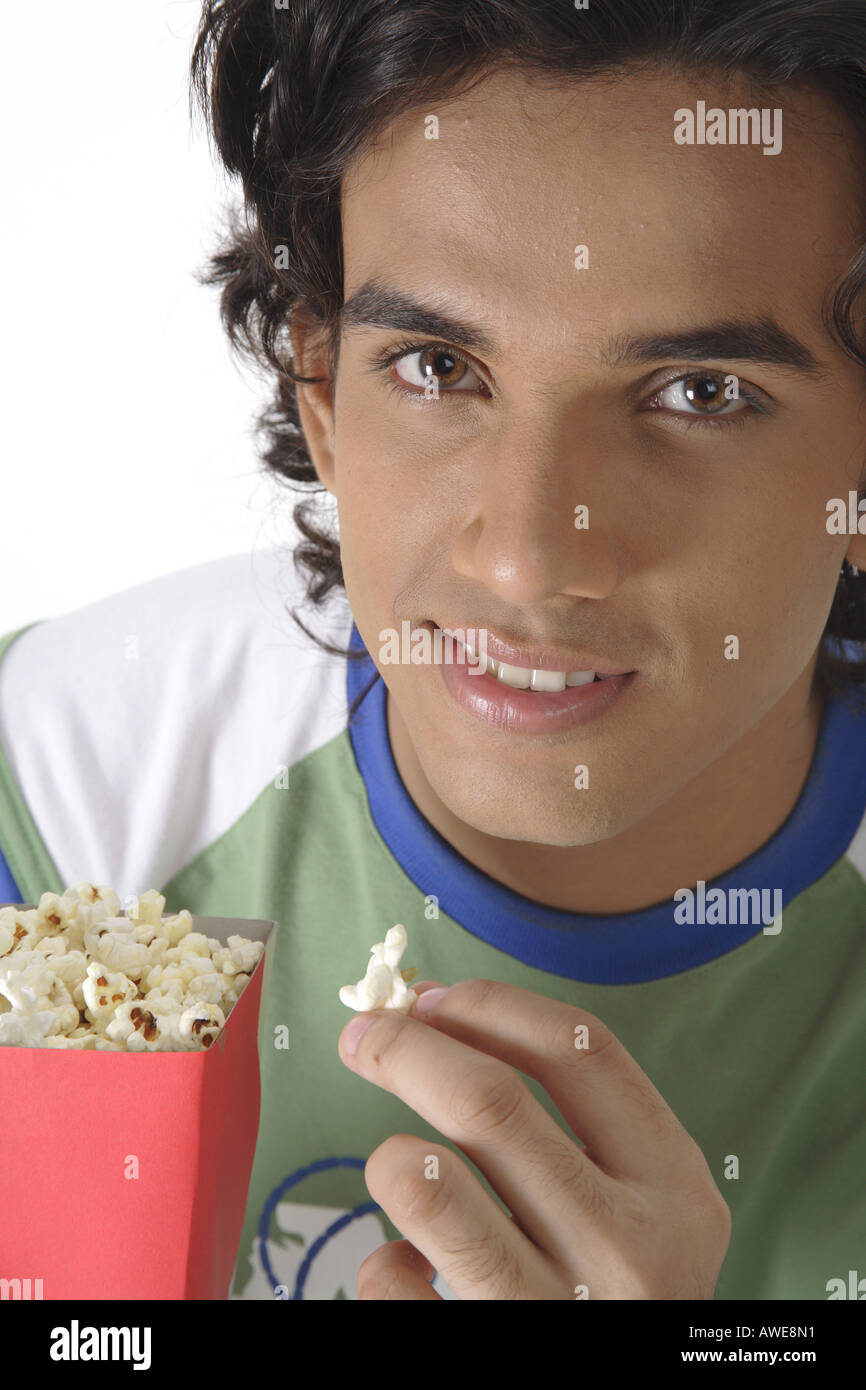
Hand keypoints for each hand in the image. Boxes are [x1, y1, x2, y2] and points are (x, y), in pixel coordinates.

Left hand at [337, 978, 730, 1299]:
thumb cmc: (626, 1289)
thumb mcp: (649, 1206)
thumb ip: (581, 1124)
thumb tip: (438, 1017)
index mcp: (672, 1187)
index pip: (578, 1050)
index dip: (491, 1005)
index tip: (432, 999)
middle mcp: (625, 1248)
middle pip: (489, 1101)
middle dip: (407, 1048)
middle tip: (367, 1035)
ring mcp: (558, 1311)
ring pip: (430, 1188)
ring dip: (392, 1153)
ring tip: (393, 1160)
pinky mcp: (491, 1358)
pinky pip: (396, 1286)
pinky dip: (384, 1262)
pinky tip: (409, 1265)